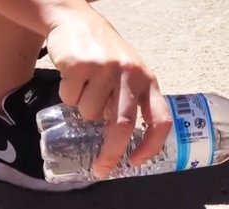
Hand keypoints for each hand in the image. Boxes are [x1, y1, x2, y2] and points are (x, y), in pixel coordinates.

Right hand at [45, 10, 171, 177]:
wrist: (75, 20)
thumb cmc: (105, 55)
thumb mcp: (128, 74)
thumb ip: (131, 102)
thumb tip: (124, 144)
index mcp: (147, 81)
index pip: (160, 119)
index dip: (152, 145)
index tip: (136, 161)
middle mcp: (130, 75)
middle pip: (123, 125)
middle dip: (110, 152)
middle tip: (101, 168)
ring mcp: (106, 69)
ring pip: (91, 113)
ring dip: (83, 110)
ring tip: (85, 88)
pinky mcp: (81, 65)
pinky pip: (70, 98)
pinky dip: (68, 96)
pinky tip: (72, 77)